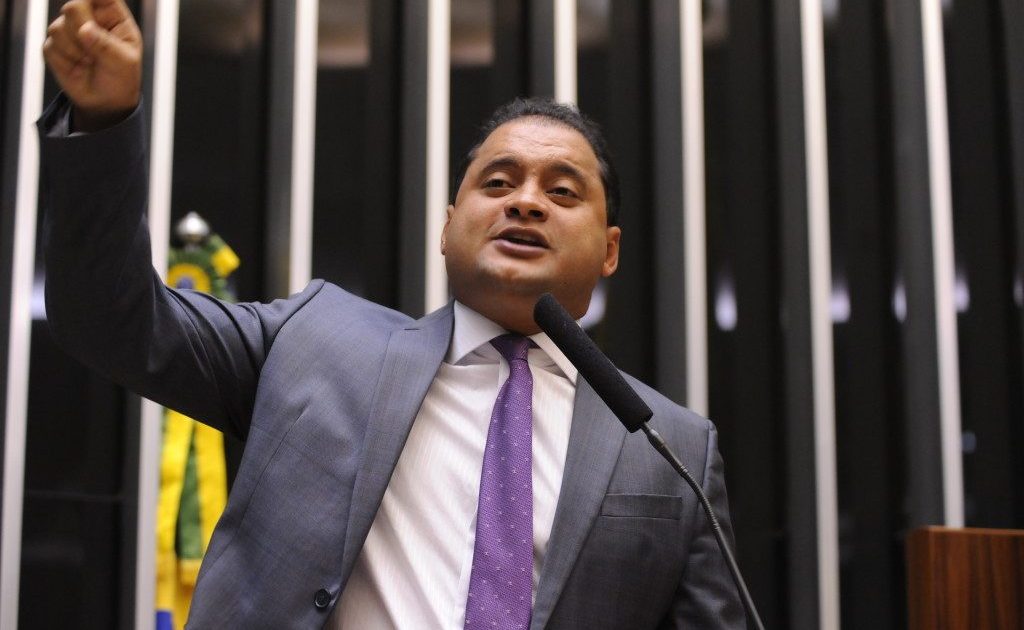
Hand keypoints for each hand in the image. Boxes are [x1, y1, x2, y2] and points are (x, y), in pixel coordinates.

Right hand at [42, 0, 141, 131]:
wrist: (106, 102)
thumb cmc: (121, 79)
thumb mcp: (123, 62)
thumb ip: (106, 45)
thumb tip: (85, 30)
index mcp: (112, 16)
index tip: (89, 9)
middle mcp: (90, 18)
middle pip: (73, 7)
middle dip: (81, 31)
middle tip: (94, 52)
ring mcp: (69, 30)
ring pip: (58, 27)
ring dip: (75, 51)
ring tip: (90, 62)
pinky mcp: (54, 45)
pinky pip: (50, 46)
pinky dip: (64, 61)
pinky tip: (78, 67)